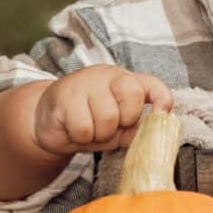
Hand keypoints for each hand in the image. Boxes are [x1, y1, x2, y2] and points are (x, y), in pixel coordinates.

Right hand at [30, 66, 174, 155]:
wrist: (50, 123)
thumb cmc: (90, 123)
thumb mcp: (119, 129)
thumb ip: (138, 128)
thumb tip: (157, 129)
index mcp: (126, 81)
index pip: (152, 84)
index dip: (162, 99)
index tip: (161, 114)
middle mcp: (107, 75)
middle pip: (132, 98)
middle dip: (122, 122)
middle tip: (107, 126)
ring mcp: (85, 81)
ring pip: (107, 118)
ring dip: (98, 134)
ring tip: (88, 128)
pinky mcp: (64, 95)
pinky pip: (84, 128)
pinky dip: (80, 137)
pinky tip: (72, 128)